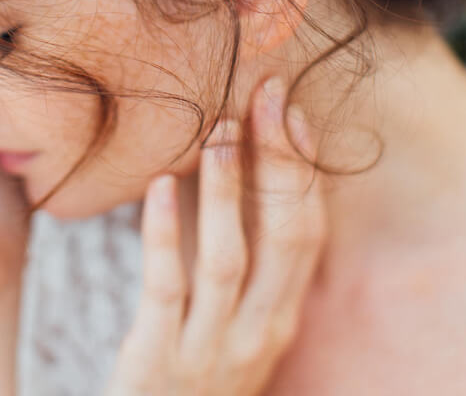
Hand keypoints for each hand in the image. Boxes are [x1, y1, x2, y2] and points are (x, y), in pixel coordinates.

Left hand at [103, 78, 325, 395]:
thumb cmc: (195, 371)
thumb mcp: (237, 322)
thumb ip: (246, 264)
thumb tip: (237, 174)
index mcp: (281, 317)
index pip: (307, 234)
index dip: (304, 171)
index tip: (293, 112)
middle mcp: (260, 333)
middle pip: (282, 236)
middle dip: (278, 162)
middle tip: (266, 97)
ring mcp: (212, 349)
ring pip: (228, 258)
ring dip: (227, 188)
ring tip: (219, 128)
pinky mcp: (159, 361)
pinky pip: (166, 288)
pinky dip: (165, 233)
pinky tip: (158, 185)